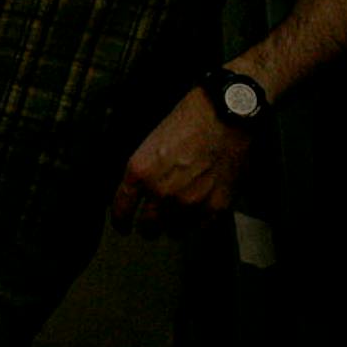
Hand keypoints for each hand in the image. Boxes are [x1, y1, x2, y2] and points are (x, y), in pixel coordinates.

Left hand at [109, 89, 253, 238]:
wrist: (225, 116)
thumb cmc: (188, 119)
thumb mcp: (152, 141)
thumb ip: (144, 170)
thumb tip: (140, 190)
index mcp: (141, 171)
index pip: (122, 208)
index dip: (120, 221)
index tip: (123, 227)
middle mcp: (162, 191)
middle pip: (148, 226)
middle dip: (148, 227)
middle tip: (151, 225)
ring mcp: (189, 202)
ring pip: (174, 230)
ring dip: (174, 224)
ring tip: (178, 215)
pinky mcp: (216, 207)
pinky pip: (200, 228)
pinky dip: (198, 222)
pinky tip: (199, 211)